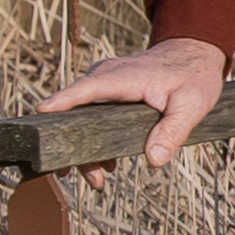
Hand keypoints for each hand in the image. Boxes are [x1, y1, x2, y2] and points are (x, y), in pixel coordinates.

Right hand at [36, 35, 230, 172]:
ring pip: (79, 118)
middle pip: (74, 111)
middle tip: (72, 173)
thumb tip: (154, 160)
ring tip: (95, 179)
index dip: (61, 102)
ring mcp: (101, 84)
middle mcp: (103, 77)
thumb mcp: (191, 105)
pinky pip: (88, 116)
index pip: (85, 89)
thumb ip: (172, 132)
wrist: (193, 55)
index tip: (41, 115)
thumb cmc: (193, 76)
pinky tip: (104, 164)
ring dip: (83, 149)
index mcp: (121, 77)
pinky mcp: (104, 93)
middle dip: (70, 144)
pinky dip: (92, 140)